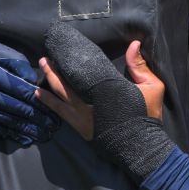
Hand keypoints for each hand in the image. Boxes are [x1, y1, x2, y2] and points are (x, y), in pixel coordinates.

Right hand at [0, 43, 58, 144]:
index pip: (24, 90)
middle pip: (20, 109)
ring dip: (30, 130)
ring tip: (45, 135)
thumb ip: (14, 61)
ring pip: (11, 122)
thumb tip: (33, 77)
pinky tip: (26, 139)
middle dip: (40, 118)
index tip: (54, 106)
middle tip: (55, 126)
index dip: (41, 100)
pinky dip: (13, 135)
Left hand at [37, 40, 163, 139]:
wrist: (144, 146)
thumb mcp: (152, 87)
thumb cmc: (148, 115)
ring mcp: (84, 122)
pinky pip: (63, 117)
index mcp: (103, 93)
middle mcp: (88, 107)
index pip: (80, 75)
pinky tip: (45, 102)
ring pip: (59, 105)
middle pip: (64, 88)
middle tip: (43, 61)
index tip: (57, 54)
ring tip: (37, 84)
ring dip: (47, 92)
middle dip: (52, 74)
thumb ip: (139, 66)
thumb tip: (133, 43)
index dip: (66, 65)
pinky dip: (54, 107)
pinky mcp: (83, 132)